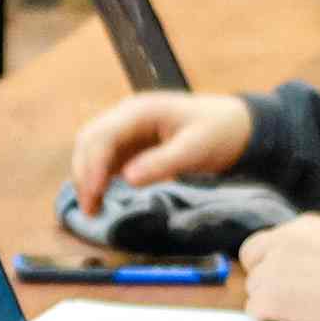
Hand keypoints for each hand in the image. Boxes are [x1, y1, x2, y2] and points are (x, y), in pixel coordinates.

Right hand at [67, 91, 256, 211]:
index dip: (92, 166)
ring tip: (92, 209)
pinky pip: (107, 157)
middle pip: (89, 141)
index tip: (93, 195)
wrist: (236, 124)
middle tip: (89, 209)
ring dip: (88, 177)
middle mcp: (128, 115)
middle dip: (84, 174)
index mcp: (140, 111)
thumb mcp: (195, 150)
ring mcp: (129, 128)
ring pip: (93, 149)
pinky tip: (102, 197)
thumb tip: (127, 179)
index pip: (102, 136)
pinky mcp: (133, 142)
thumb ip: (162, 163)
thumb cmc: (218, 132)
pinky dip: (100, 176)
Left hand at [239, 218, 319, 320]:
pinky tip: (291, 320)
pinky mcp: (269, 298)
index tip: (282, 275)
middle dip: (262, 276)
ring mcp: (272, 270)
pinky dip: (269, 317)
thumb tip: (292, 265)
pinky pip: (255, 309)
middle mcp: (282, 242)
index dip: (269, 260)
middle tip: (281, 294)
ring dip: (270, 299)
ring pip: (254, 287)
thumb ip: (310, 249)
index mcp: (302, 227)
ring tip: (298, 308)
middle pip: (252, 261)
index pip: (265, 242)